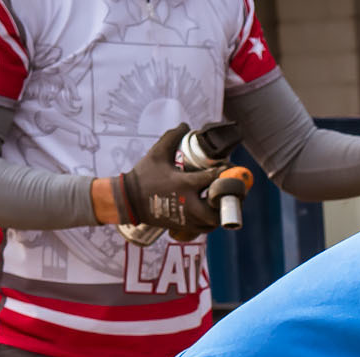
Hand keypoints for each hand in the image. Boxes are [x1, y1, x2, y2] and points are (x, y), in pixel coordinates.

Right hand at [112, 126, 220, 240]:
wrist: (129, 201)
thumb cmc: (144, 175)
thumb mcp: (156, 153)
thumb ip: (172, 137)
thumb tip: (185, 125)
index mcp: (183, 183)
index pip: (212, 178)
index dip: (225, 172)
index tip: (229, 167)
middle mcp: (188, 204)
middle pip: (218, 207)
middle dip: (226, 198)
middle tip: (228, 189)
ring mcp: (187, 218)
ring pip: (214, 221)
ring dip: (220, 210)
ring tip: (220, 199)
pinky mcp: (185, 227)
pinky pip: (206, 228)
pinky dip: (211, 221)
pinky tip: (210, 209)